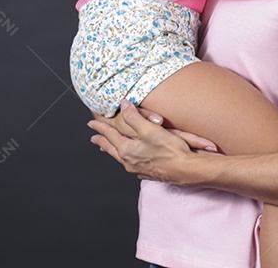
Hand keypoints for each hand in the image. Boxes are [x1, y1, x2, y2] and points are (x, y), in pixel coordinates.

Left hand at [88, 101, 214, 182]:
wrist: (186, 170)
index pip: (109, 136)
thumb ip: (134, 117)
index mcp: (127, 151)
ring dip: (112, 150)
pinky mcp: (148, 172)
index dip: (100, 128)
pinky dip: (125, 157)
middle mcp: (129, 162)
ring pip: (120, 157)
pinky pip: (130, 163)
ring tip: (107, 148)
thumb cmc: (170, 150)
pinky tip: (129, 158)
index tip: (91, 123)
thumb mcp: (149, 129)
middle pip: (111, 149)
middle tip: (93, 138)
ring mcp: (138, 169)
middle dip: (102, 142)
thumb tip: (123, 105)